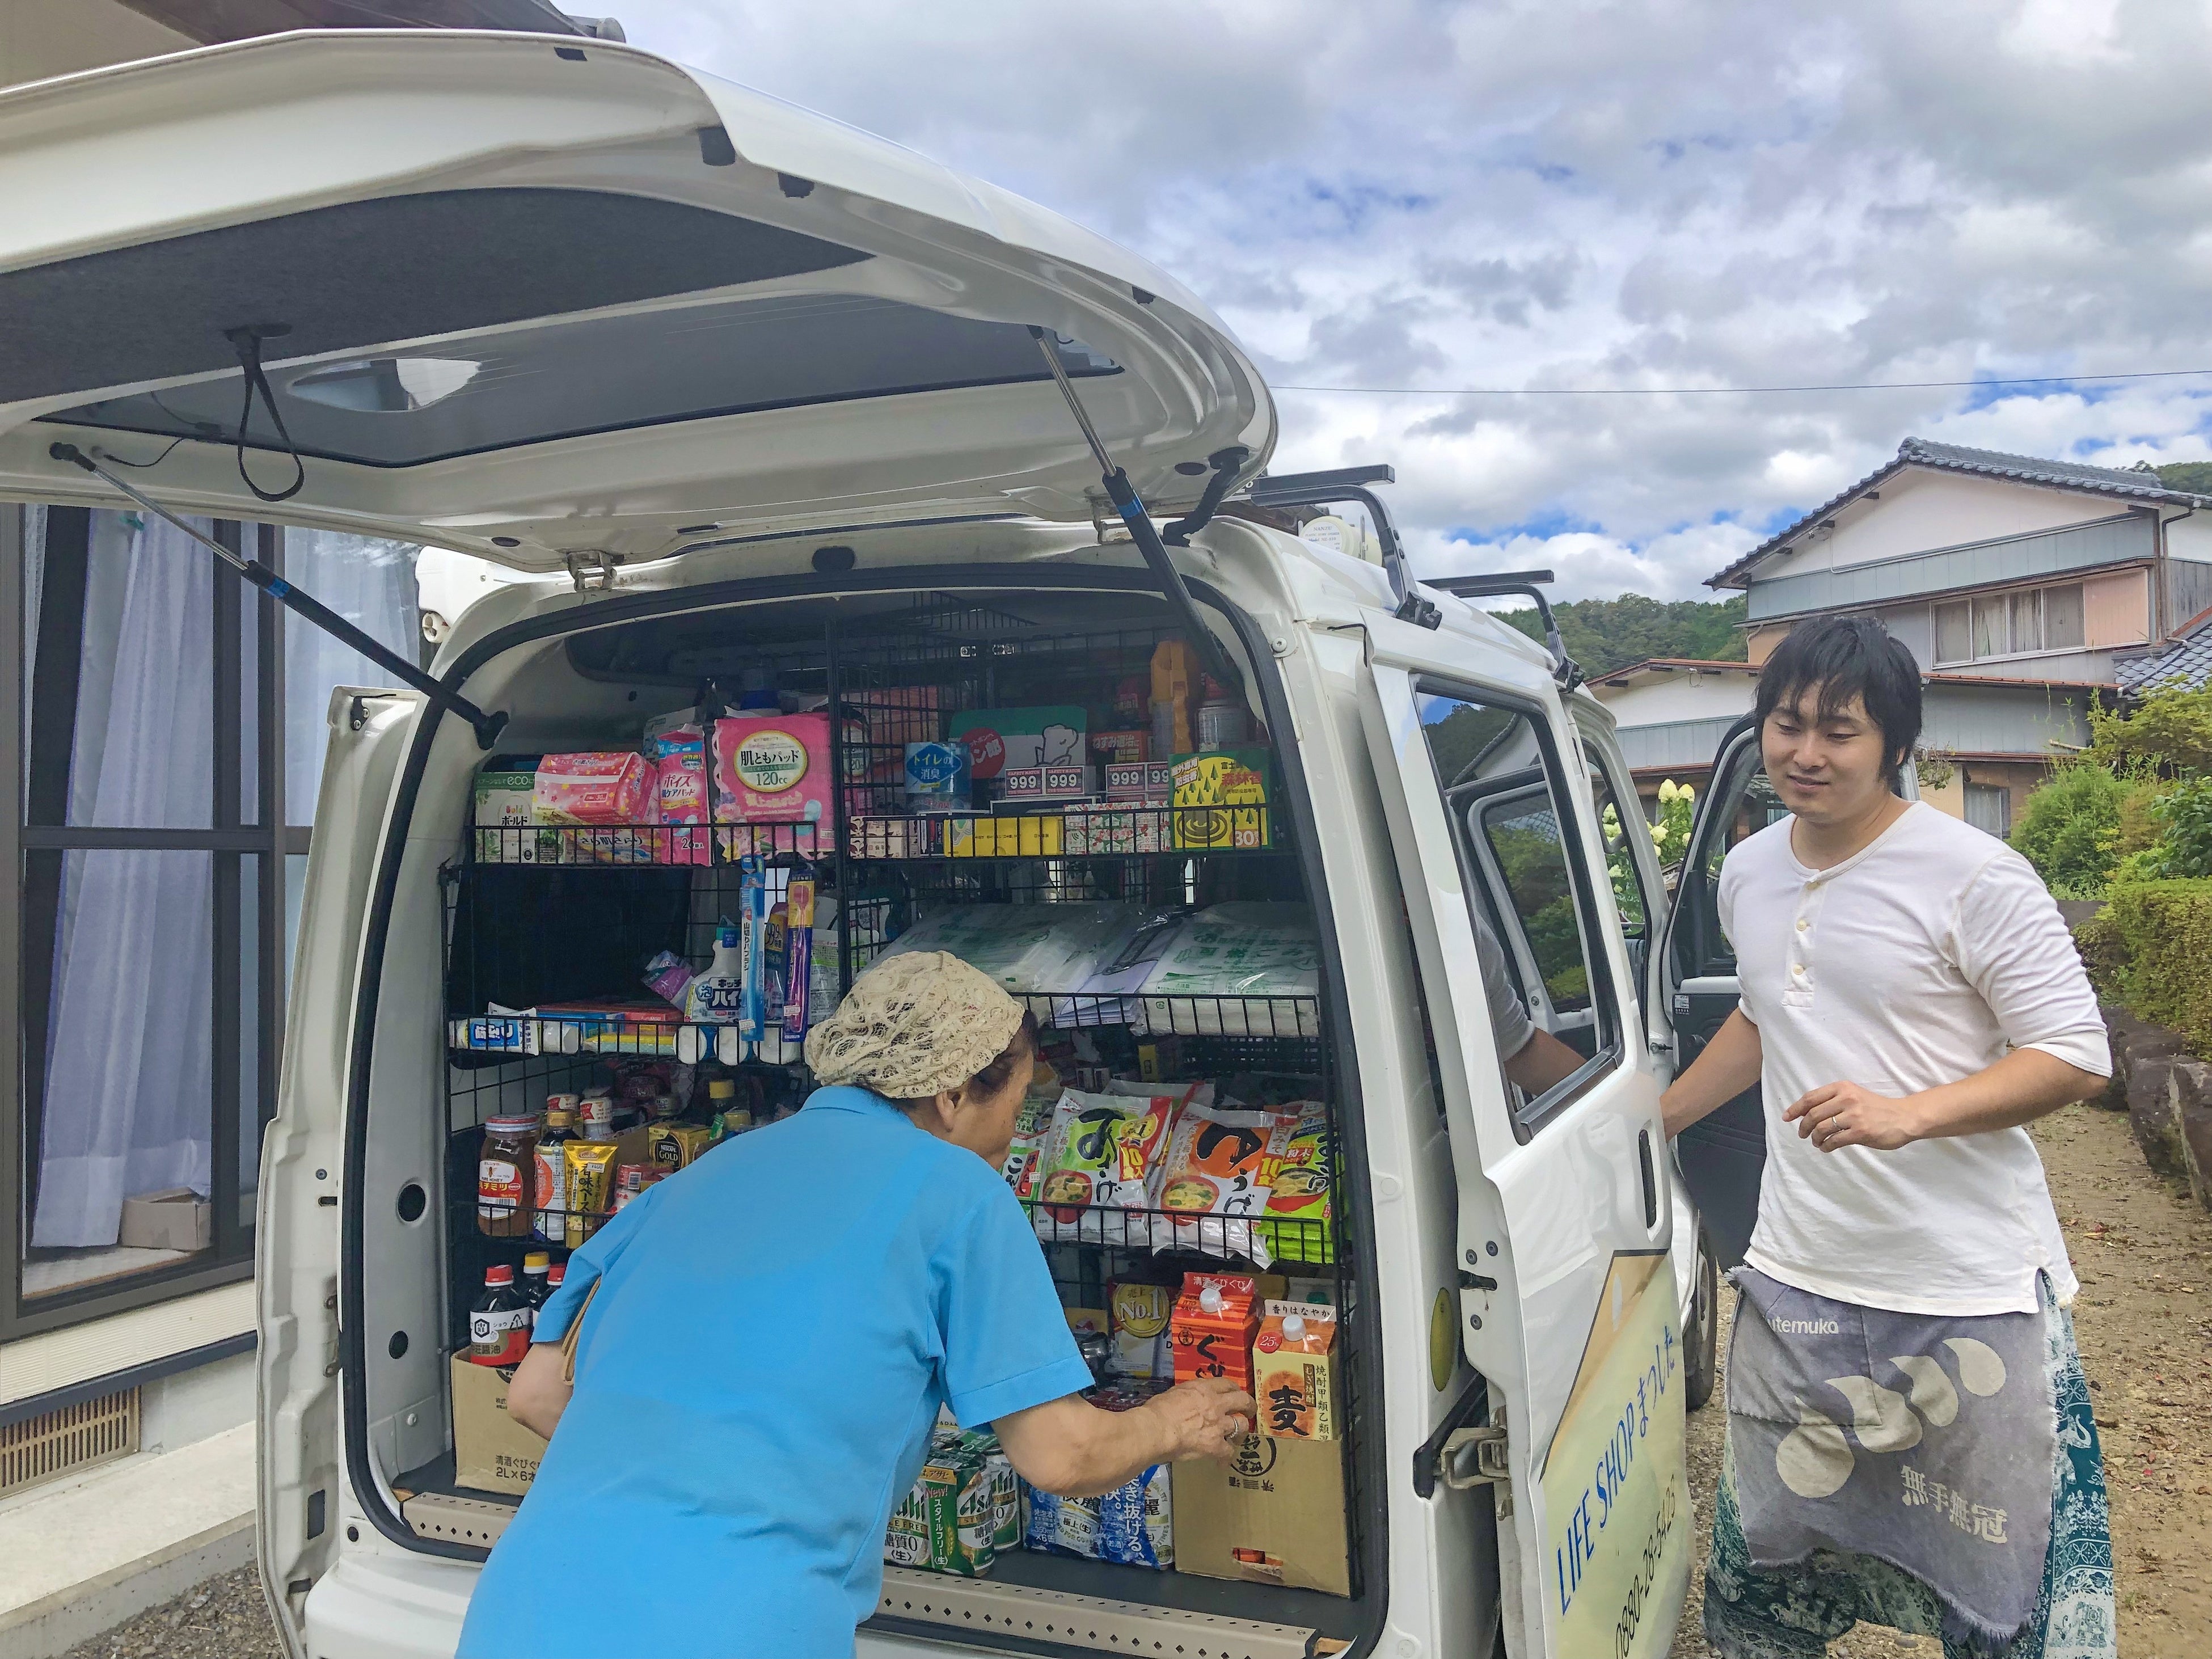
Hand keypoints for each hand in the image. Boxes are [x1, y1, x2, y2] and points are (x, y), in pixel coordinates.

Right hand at [1143, 1379, 1256, 1462]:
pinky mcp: (1215, 1445)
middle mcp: (1216, 1404)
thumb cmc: (1157, 1410)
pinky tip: (1222, 1464)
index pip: (1226, 1384)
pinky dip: (1226, 1459)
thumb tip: (1188, 1402)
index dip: (1234, 1389)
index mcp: (1203, 1389)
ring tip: (1238, 1439)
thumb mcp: (1174, 1393)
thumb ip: (1188, 1396)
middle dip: (1249, 1407)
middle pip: (1243, 1400)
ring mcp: (1218, 1424)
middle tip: (1249, 1413)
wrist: (1156, 1429)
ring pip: (1241, 1426)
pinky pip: (1228, 1453)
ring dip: (1241, 1433)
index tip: (1234, 1395)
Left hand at [1783, 1080, 1922, 1152]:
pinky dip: (1826, 1146)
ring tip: (1817, 1142)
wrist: (1904, 1117)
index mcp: (1842, 1088)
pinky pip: (1834, 1141)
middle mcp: (1846, 1099)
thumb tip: (1808, 1112)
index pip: (1810, 1097)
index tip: (1787, 1117)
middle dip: (1803, 1126)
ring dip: (1815, 1138)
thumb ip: (1834, 1100)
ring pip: (1821, 1128)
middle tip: (1803, 1134)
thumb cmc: (1877, 1107)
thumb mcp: (1854, 1095)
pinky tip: (1826, 1148)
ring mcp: (1854, 1116)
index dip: (1795, 1108)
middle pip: (1813, 1114)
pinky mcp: (1860, 1132)